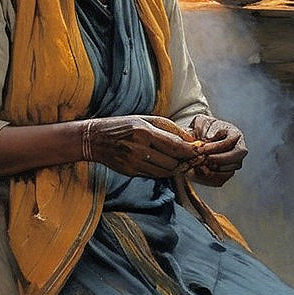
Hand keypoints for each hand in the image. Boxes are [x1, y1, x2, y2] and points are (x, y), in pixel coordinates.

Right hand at [86, 115, 202, 178]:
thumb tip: (190, 138)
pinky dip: (163, 171)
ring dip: (176, 168)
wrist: (95, 139)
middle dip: (185, 161)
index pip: (174, 145)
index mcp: (144, 131)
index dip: (190, 150)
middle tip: (192, 158)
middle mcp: (139, 149)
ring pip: (165, 172)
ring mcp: (134, 163)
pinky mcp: (131, 172)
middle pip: (173, 162)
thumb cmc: (122, 126)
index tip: (198, 150)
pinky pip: (154, 175)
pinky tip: (164, 164)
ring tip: (180, 161)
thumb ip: (168, 128)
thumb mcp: (144, 119)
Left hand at [186, 114, 246, 185]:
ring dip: (213, 170)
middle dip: (219, 160)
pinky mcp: (226, 174)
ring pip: (228, 172)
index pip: (230, 142)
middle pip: (236, 159)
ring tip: (198, 165)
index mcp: (235, 135)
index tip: (202, 148)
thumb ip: (202, 127)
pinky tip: (196, 173)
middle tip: (204, 159)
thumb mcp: (200, 122)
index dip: (217, 147)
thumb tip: (208, 139)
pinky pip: (220, 180)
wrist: (199, 139)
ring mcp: (234, 164)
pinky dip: (208, 179)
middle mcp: (238, 150)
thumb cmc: (202, 128)